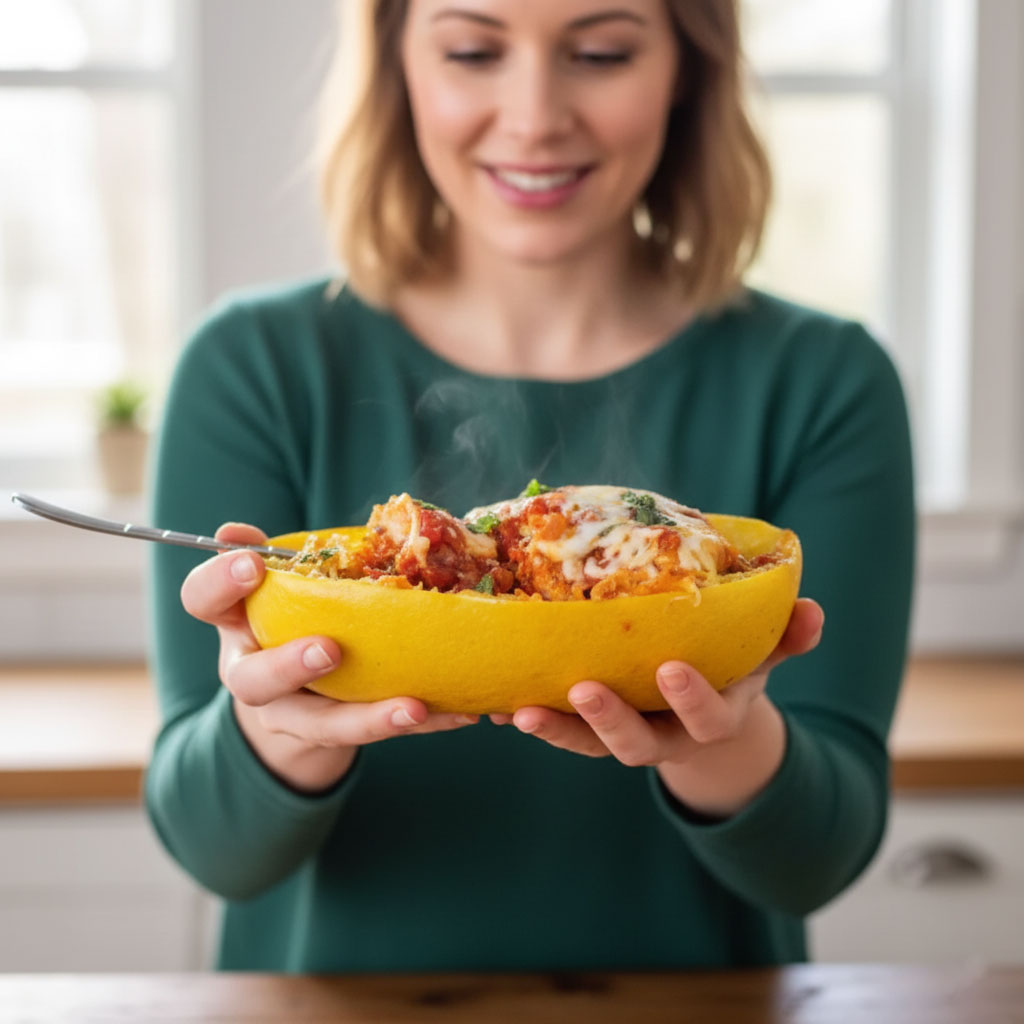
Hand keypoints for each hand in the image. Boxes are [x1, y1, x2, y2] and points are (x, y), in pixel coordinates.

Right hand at [180, 522, 478, 791]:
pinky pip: (379, 733)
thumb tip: (232, 531)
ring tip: (412, 707)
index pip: (202, 600)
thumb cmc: (292, 619)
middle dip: (288, 666)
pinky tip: (459, 714)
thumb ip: (271, 559)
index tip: (252, 564)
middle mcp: (253, 674)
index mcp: (235, 623)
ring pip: (320, 725)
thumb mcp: (279, 587)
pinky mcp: (337, 738)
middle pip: (252, 681)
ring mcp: (291, 714)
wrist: (294, 704)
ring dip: (367, 718)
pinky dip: (423, 724)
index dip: (220, 582)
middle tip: (329, 649)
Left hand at [491, 598, 823, 816]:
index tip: (670, 670)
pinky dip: (532, 719)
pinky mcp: (589, 731)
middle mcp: (668, 737)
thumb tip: (813, 612)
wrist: (701, 712)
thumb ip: (786, 637)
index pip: (708, 716)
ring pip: (590, 745)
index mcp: (714, 715)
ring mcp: (626, 738)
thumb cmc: (731, 667)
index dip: (691, 699)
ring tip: (520, 710)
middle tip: (585, 689)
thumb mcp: (762, 654)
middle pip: (639, 745)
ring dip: (557, 728)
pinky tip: (498, 704)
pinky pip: (560, 731)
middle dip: (612, 720)